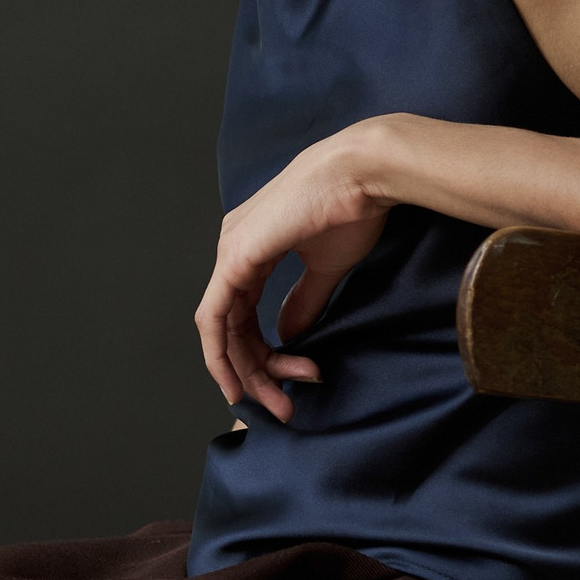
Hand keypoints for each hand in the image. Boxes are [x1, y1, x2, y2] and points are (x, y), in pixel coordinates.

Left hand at [195, 129, 390, 421]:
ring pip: (220, 330)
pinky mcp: (235, 258)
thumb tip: (287, 335)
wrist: (365, 173)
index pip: (244, 315)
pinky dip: (222, 354)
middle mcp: (233, 250)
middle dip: (255, 374)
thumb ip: (304, 301)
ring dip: (246, 372)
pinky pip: (214, 318)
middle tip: (283, 406)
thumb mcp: (326, 268)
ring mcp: (230, 252)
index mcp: (252, 248)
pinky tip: (242, 381)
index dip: (262, 356)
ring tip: (281, 399)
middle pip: (230, 328)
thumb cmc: (353, 208)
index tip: (291, 383)